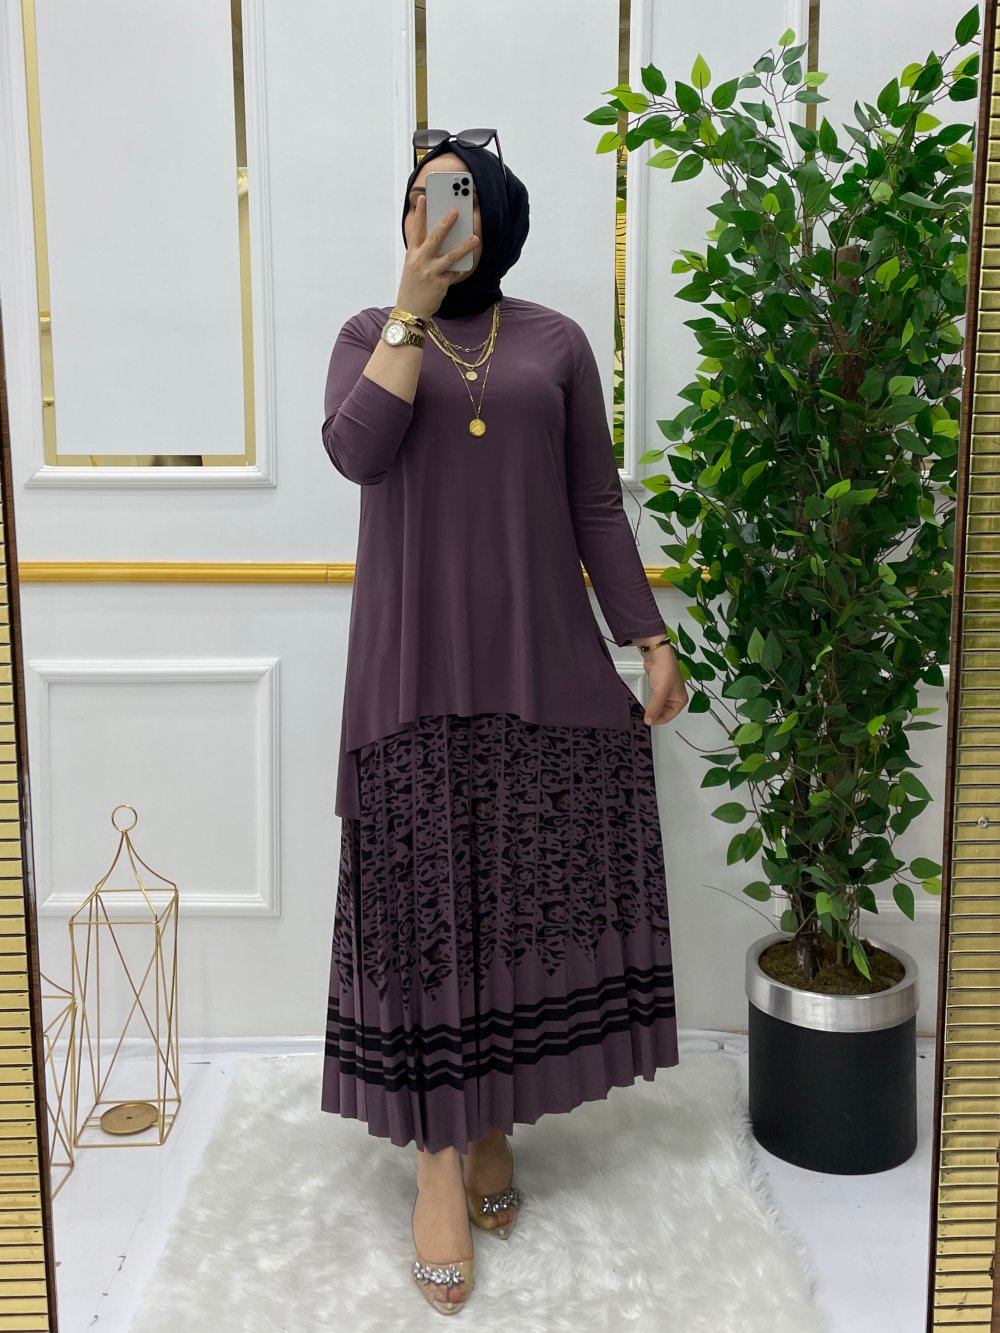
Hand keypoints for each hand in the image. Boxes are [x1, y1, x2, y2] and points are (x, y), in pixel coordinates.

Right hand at [397, 196, 480, 319]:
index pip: (416, 230)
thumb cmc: (413, 287)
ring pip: (450, 256)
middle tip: (456, 210)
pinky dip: (463, 268)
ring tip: (475, 238)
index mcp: (412, 255)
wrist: (410, 311)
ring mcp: (430, 273)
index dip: (420, 214)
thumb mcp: (413, 267)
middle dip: (446, 223)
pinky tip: (470, 263)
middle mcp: (420, 261)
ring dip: (464, 246)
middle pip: (434, 238)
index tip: (424, 198)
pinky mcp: (440, 284)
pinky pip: (455, 273)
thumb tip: (444, 240)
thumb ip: (424, 253)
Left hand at [642, 644, 687, 725]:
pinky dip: (649, 702)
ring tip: (644, 709)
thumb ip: (654, 708)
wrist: (656, 654)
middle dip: (654, 714)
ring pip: (658, 706)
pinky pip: (654, 699)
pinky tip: (644, 702)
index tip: (647, 720)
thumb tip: (649, 721)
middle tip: (644, 714)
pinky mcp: (658, 687)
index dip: (657, 719)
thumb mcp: (659, 692)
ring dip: (651, 708)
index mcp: (681, 700)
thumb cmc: (664, 669)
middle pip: (663, 713)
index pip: (668, 717)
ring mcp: (667, 692)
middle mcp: (675, 697)